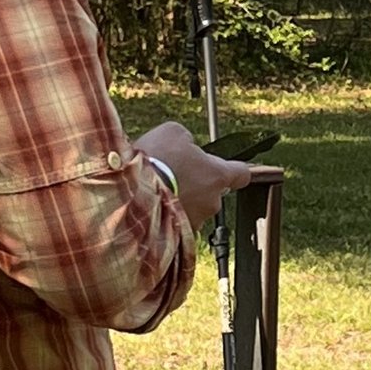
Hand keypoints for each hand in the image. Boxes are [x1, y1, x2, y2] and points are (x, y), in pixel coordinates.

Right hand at [137, 119, 256, 228]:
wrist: (129, 193)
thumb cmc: (155, 159)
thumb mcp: (173, 133)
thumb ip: (187, 140)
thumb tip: (186, 147)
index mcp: (218, 176)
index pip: (241, 174)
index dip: (234, 169)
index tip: (229, 168)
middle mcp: (212, 202)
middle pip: (212, 192)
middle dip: (197, 185)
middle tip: (173, 174)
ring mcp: (195, 222)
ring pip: (193, 209)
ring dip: (180, 201)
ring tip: (156, 191)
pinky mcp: (176, 237)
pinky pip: (176, 224)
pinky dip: (166, 215)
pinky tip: (150, 205)